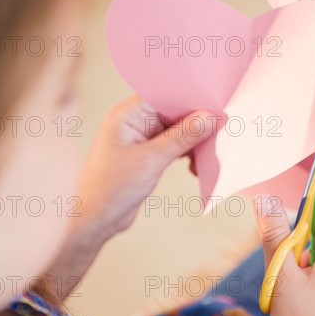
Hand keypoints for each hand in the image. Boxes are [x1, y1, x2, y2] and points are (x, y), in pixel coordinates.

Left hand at [75, 95, 213, 242]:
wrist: (96, 220)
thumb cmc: (112, 188)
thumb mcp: (152, 160)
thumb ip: (183, 136)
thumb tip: (210, 117)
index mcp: (128, 114)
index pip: (166, 95)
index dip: (191, 100)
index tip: (216, 108)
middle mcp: (133, 122)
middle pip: (173, 112)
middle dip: (196, 123)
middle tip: (218, 134)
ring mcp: (140, 139)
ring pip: (176, 131)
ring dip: (192, 142)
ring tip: (205, 156)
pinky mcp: (147, 156)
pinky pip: (173, 147)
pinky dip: (186, 154)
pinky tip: (195, 167)